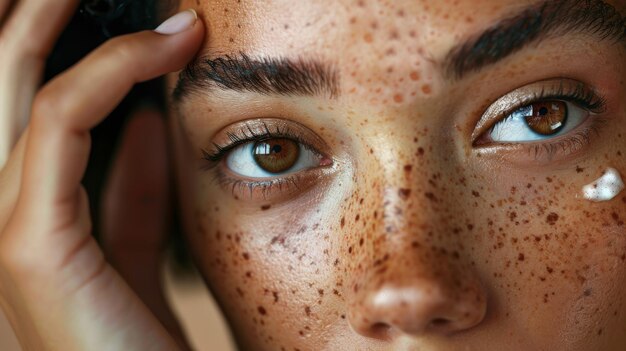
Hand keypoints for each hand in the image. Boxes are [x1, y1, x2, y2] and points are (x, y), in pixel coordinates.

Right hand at [0, 1, 203, 349]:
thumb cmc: (137, 337)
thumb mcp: (133, 247)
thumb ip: (128, 187)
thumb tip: (144, 117)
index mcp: (18, 211)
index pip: (23, 103)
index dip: (57, 45)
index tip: (122, 16)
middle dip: (32, 11)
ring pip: (17, 81)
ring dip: (58, 15)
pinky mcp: (27, 244)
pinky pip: (62, 121)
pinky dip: (112, 73)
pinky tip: (163, 50)